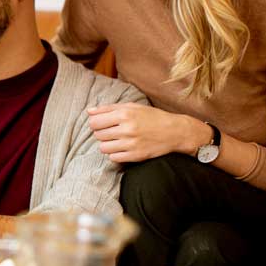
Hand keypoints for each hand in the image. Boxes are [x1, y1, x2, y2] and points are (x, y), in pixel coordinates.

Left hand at [87, 103, 211, 162]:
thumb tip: (89, 111)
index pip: (94, 122)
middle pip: (98, 135)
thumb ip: (108, 108)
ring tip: (117, 140)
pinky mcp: (135, 156)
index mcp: (124, 114)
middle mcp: (127, 129)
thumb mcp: (132, 107)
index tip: (103, 124)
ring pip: (103, 148)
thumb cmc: (152, 117)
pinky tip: (123, 148)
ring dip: (107, 144)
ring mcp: (131, 144)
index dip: (96, 123)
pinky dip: (115, 154)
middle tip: (113, 131)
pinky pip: (113, 158)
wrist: (176, 132)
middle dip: (102, 133)